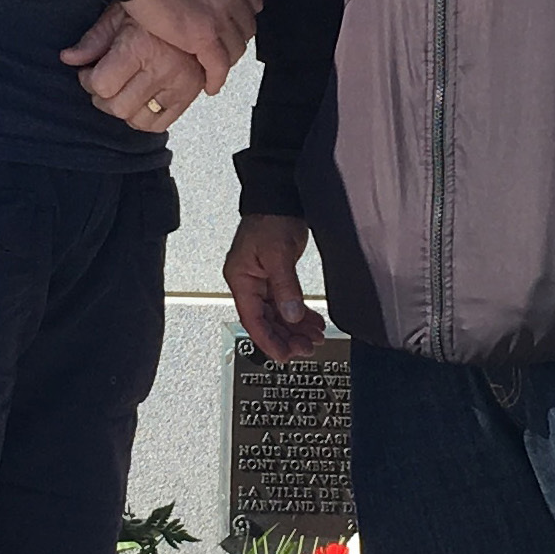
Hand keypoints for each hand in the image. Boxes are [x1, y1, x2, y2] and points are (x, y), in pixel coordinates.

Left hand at [60, 5, 209, 133]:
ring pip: (137, 119)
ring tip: (122, 90)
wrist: (197, 3)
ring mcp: (179, 85)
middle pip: (117, 107)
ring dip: (123, 109)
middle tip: (103, 82)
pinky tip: (140, 100)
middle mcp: (162, 70)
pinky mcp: (190, 94)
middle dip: (102, 97)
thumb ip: (94, 40)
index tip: (88, 72)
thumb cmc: (154, 4)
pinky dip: (145, 118)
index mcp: (141, 48)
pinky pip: (160, 124)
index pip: (102, 85)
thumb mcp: (120, 15)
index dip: (88, 80)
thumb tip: (68, 58)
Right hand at [112, 0, 260, 88]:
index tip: (234, 25)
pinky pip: (219, 65)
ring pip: (236, 48)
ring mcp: (220, 15)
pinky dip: (216, 78)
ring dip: (226, 61)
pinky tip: (210, 84)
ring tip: (214, 69)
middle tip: (222, 50)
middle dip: (235, 41)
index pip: (251, 0)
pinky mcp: (205, 36)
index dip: (242, 17)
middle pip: (246, 27)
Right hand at [226, 213, 328, 359]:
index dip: (269, 341)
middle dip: (286, 338)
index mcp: (240, 279)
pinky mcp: (276, 277)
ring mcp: (262, 281)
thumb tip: (291, 315)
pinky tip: (312, 323)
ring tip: (313, 338)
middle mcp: (249, 283)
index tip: (284, 356)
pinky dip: (299, 315)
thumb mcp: (277, 254)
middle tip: (306, 349)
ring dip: (295, 329)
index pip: (253, 320)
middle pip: (266, 321)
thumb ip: (285, 287)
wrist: (280, 197)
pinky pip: (286, 304)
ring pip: (278, 315)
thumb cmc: (270, 217)